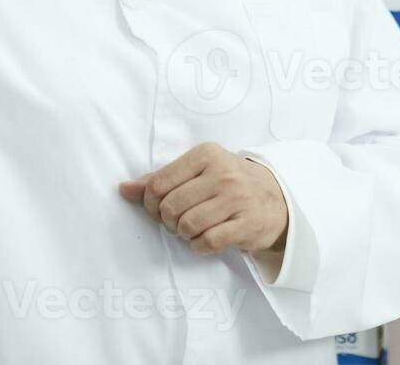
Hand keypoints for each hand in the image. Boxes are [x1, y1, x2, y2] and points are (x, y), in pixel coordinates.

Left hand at [118, 142, 287, 259]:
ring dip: (185, 234)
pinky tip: (207, 238)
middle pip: (170, 207)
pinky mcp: (248, 223)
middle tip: (178, 221)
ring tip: (193, 229)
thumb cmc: (227, 184)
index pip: (158, 184)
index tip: (160, 209)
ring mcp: (238, 198)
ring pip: (188, 225)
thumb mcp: (197, 172)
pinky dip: (200, 245)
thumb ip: (160, 180)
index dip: (150, 204)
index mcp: (206, 154)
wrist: (276, 198)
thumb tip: (123, 189)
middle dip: (168, 221)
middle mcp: (223, 173)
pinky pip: (208, 241)